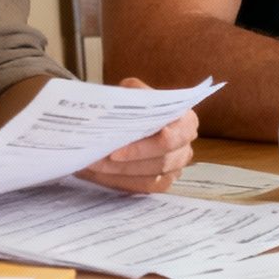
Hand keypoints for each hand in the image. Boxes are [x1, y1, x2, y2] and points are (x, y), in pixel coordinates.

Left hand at [75, 78, 198, 193]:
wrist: (133, 116)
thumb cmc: (136, 103)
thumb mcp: (134, 89)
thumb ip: (131, 95)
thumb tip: (115, 108)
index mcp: (187, 121)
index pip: (168, 140)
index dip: (142, 149)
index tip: (115, 152)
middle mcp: (185, 146)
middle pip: (160, 162)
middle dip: (126, 165)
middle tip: (97, 162)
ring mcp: (176, 167)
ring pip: (150, 179)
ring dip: (118, 175)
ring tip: (92, 167)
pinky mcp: (163, 181)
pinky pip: (143, 188)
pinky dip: (119, 182)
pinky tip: (100, 175)